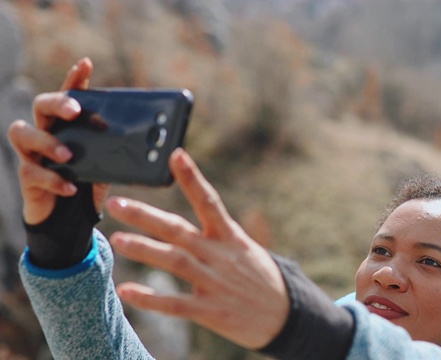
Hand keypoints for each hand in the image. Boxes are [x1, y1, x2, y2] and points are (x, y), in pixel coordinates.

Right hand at [7, 57, 109, 223]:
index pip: (69, 93)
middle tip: (75, 111)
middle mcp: (45, 131)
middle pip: (41, 104)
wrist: (69, 216)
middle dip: (57, 103)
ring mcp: (32, 152)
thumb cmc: (88, 181)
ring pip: (22, 133)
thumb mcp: (106, 163)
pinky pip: (32, 172)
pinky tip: (70, 187)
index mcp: (67, 124)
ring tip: (69, 155)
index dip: (75, 78)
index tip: (87, 64)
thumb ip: (119, 149)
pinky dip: (53, 180)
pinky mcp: (28, 176)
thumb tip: (155, 142)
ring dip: (47, 142)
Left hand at [106, 148, 288, 349]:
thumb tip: (199, 208)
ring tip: (117, 240)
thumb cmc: (262, 279)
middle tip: (117, 204)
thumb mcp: (246, 248)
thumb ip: (218, 232)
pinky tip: (126, 291)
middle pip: (179, 230)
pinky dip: (150, 298)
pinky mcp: (211, 311)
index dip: (192, 177)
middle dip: (146, 216)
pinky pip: (175, 304)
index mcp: (230, 238)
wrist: (286, 316)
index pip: (209, 201)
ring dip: (144, 250)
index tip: (175, 154)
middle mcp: (220, 256)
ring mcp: (215, 283)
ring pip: (174, 261)